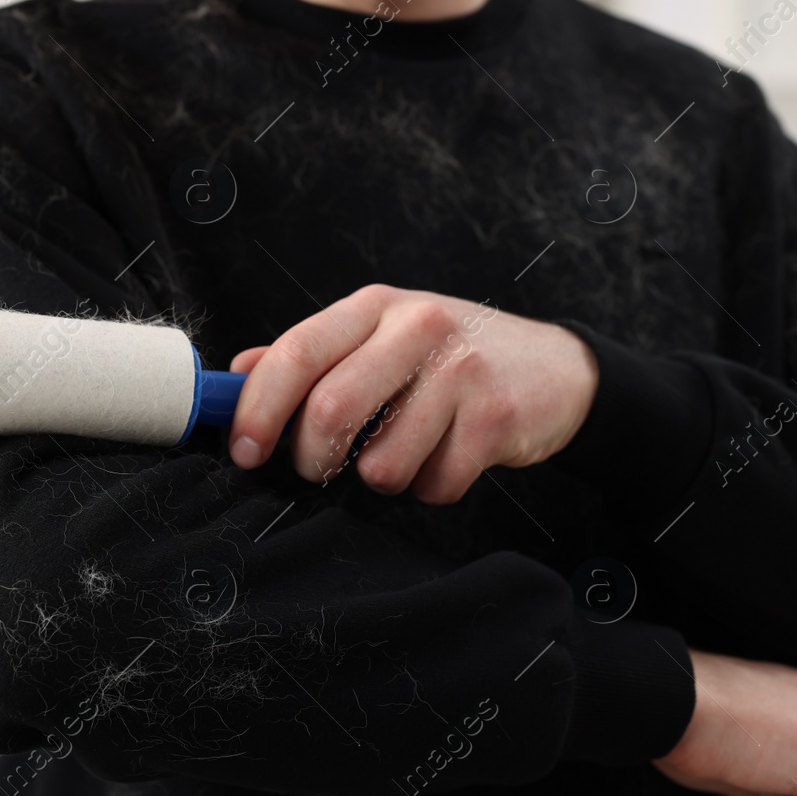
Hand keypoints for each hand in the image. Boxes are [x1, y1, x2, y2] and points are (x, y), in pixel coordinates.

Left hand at [227, 284, 598, 503]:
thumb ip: (314, 355)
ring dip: (384, 478)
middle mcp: (417, 328)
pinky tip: (451, 456)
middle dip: (311, 460)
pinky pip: (435, 484)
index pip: (297, 352)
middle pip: (331, 411)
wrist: (559, 369)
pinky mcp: (495, 417)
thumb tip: (237, 374)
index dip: (258, 409)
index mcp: (376, 308)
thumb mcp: (382, 337)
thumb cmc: (455, 358)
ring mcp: (460, 371)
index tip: (245, 450)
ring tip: (408, 451)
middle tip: (319, 470)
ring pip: (382, 463)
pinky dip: (433, 487)